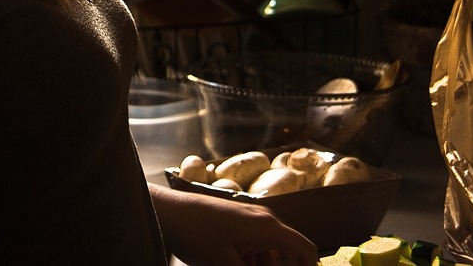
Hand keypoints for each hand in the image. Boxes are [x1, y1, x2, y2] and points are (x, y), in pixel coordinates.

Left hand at [150, 184, 318, 265]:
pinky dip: (246, 264)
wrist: (167, 212)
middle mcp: (263, 222)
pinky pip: (250, 251)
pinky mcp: (235, 227)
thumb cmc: (196, 233)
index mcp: (268, 227)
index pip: (305, 249)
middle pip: (283, 257)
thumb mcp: (225, 264)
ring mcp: (249, 223)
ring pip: (265, 257)